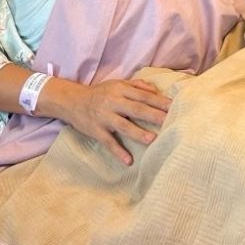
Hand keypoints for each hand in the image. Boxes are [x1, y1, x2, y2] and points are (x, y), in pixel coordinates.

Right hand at [49, 78, 169, 166]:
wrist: (72, 101)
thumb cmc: (99, 93)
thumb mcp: (116, 84)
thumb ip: (136, 85)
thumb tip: (156, 90)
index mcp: (119, 89)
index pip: (142, 95)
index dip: (158, 101)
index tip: (173, 107)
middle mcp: (112, 102)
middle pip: (135, 109)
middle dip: (152, 115)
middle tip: (168, 121)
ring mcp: (103, 117)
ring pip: (123, 125)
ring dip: (137, 133)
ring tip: (151, 139)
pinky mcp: (96, 130)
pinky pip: (108, 142)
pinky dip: (118, 152)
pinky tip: (128, 161)